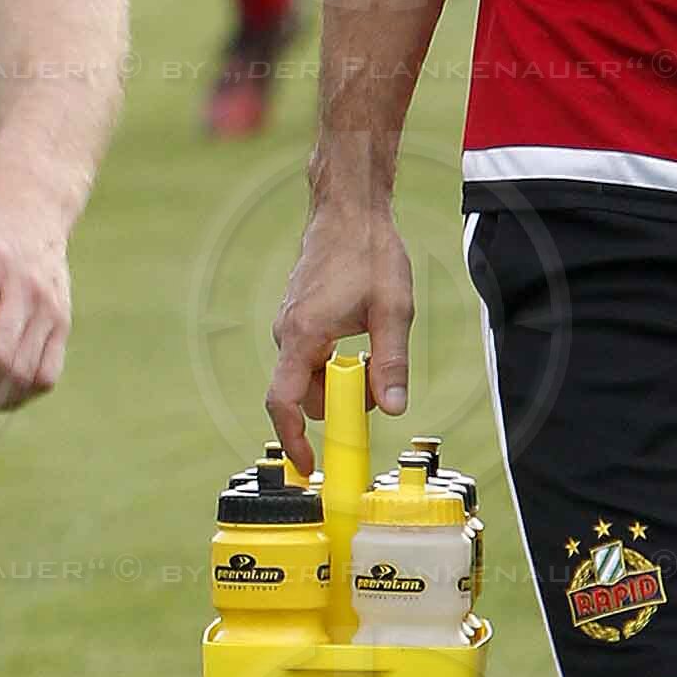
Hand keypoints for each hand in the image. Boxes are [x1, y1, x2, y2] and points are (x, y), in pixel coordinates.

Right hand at [267, 189, 413, 470]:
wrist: (348, 211)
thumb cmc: (369, 253)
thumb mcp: (393, 311)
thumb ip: (390, 363)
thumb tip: (393, 410)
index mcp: (304, 335)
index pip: (282, 401)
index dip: (292, 438)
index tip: (306, 465)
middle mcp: (288, 333)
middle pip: (303, 395)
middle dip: (339, 401)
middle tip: (378, 381)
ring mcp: (289, 325)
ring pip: (309, 375)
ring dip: (341, 378)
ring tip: (375, 344)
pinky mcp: (298, 318)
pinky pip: (311, 357)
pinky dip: (335, 360)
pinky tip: (362, 333)